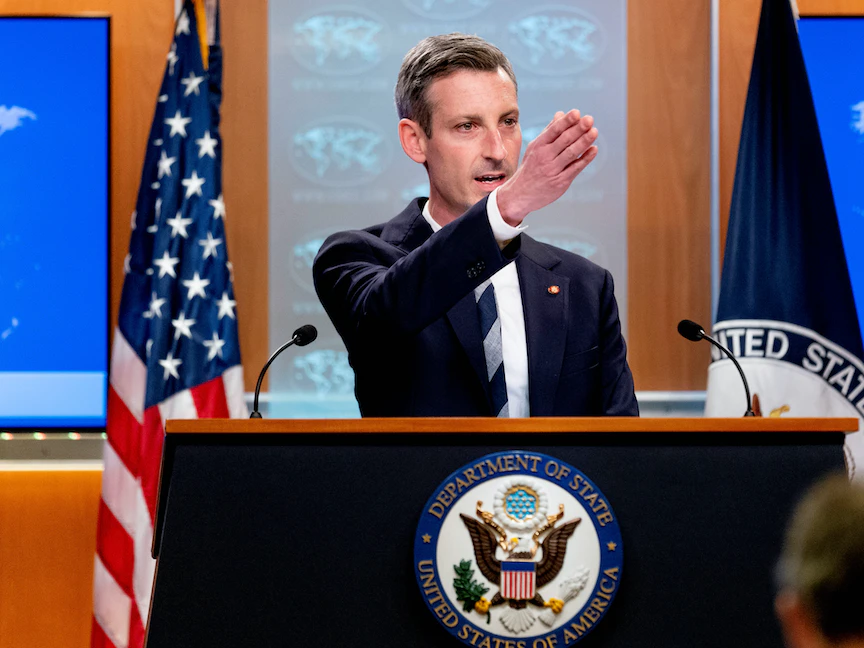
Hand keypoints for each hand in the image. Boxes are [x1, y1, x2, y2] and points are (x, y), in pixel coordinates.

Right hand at [496, 109, 597, 225]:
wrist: (520, 195)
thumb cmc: (530, 168)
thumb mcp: (535, 148)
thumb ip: (549, 131)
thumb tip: (561, 114)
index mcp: (539, 146)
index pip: (554, 130)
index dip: (566, 121)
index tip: (577, 112)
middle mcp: (545, 157)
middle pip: (564, 140)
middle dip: (578, 129)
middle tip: (590, 119)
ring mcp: (553, 170)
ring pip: (571, 153)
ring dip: (584, 142)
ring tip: (594, 131)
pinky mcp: (561, 182)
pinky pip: (575, 168)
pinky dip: (585, 159)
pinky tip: (593, 149)